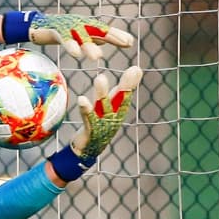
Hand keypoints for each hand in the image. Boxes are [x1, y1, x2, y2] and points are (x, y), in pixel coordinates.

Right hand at [28, 13, 134, 59]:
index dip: (117, 36)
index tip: (130, 43)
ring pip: (82, 37)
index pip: (105, 31)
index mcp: (86, 26)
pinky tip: (76, 53)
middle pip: (98, 31)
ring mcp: (69, 26)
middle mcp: (81, 24)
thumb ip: (90, 38)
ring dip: (90, 47)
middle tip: (125, 43)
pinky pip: (64, 39)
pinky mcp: (56, 30)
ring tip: (98, 57)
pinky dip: (70, 45)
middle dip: (112, 36)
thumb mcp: (78, 36)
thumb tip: (105, 41)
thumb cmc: (60, 32)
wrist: (38, 26)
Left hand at [48, 66, 142, 181]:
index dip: (131, 83)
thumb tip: (136, 69)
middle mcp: (113, 116)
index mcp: (118, 109)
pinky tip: (81, 99)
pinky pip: (88, 117)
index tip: (137, 69)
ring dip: (102, 92)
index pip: (126, 94)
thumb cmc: (100, 124)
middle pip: (120, 98)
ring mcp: (103, 123)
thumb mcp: (112, 105)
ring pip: (103, 105)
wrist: (88, 150)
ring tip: (100, 78)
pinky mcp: (91, 130)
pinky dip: (85, 108)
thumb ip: (122, 89)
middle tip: (133, 70)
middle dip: (126, 85)